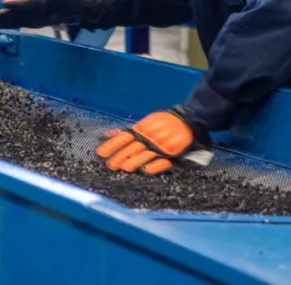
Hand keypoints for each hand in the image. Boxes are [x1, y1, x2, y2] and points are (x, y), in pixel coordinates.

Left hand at [0, 0, 95, 29]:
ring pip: (25, 21)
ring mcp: (45, 19)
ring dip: (10, 22)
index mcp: (52, 4)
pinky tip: (8, 23)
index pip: (32, 4)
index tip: (5, 4)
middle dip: (9, 17)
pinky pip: (28, 23)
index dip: (18, 5)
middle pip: (25, 15)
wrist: (87, 8)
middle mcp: (47, 14)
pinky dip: (17, 23)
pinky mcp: (44, 22)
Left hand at [96, 106, 211, 174]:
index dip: (112, 145)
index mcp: (143, 129)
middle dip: (121, 156)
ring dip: (135, 161)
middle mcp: (151, 137)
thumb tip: (108, 134)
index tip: (101, 153)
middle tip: (110, 165)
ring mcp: (162, 145)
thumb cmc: (164, 123)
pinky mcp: (174, 153)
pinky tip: (146, 171)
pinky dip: (156, 165)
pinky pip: (164, 160)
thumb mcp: (145, 123)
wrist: (189, 120)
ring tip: (124, 169)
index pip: (124, 137)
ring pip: (146, 154)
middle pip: (133, 147)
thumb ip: (127, 132)